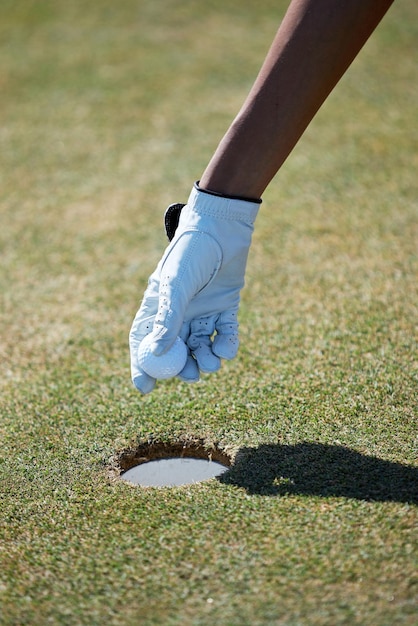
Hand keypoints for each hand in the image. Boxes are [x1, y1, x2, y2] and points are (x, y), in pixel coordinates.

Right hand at [129, 182, 259, 392]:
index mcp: (157, 305)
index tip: (145, 388)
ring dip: (205, 359)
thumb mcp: (177, 285)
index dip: (141, 365)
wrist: (223, 228)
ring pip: (200, 347)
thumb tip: (158, 353)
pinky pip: (224, 335)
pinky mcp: (225, 308)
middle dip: (181, 367)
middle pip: (175, 350)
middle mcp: (179, 312)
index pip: (144, 341)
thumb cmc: (191, 252)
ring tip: (210, 362)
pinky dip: (225, 345)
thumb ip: (169, 317)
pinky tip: (226, 349)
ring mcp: (202, 312)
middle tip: (189, 375)